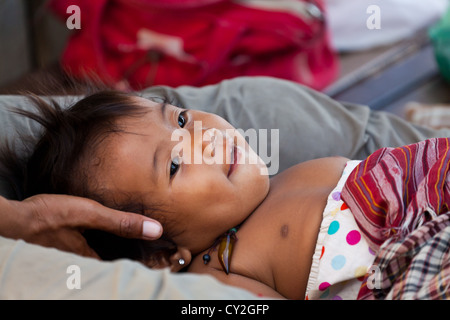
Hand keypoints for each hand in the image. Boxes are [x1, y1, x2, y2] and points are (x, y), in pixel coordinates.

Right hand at [0, 194, 162, 257]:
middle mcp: (77, 261)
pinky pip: (78, 248)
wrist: (13, 218)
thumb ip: (121, 222)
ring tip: (116, 244)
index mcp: (88, 257)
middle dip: (116, 257)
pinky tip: (90, 235)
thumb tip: (155, 230)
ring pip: (89, 256)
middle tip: (135, 252)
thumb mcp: (90, 214)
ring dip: (102, 250)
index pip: (115, 265)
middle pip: (101, 262)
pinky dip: (88, 243)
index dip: (129, 261)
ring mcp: (65, 254)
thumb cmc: (50, 215)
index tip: (146, 259)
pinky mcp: (56, 245)